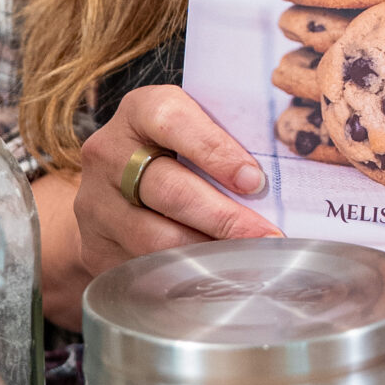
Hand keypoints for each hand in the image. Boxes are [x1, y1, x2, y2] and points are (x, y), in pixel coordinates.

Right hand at [34, 86, 281, 329]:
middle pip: (168, 188)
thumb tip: (286, 172)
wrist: (112, 185)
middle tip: (267, 236)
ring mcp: (98, 203)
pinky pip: (145, 265)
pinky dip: (186, 272)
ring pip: (155, 236)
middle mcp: (110, 154)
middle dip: (224, 217)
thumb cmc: (171, 151)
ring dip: (208, 251)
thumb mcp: (190, 127)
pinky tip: (216, 274)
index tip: (254, 181)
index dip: (215, 151)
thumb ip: (225, 138)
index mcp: (140, 111)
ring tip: (249, 260)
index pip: (173, 122)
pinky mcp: (98, 246)